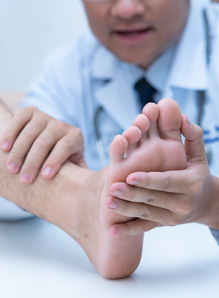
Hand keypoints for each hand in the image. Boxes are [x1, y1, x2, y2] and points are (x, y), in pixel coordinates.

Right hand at [1, 106, 86, 183]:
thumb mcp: (74, 165)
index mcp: (74, 136)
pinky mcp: (30, 112)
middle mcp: (60, 124)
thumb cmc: (63, 159)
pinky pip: (19, 119)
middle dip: (33, 162)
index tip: (45, 176)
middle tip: (24, 180)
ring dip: (19, 151)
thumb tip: (87, 189)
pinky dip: (10, 133)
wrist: (50, 141)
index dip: (55, 161)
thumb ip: (80, 174)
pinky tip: (4, 148)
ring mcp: (45, 117)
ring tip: (12, 169)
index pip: (65, 146)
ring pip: (30, 132)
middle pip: (45, 141)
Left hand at [106, 116, 218, 235]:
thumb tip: (183, 118)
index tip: (130, 176)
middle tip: (112, 188)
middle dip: (131, 194)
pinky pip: (145, 227)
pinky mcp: (164, 224)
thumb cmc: (197, 173)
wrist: (204, 202)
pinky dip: (129, 230)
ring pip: (146, 214)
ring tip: (108, 202)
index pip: (167, 182)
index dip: (148, 180)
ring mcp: (173, 217)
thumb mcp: (199, 155)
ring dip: (126, 209)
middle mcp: (182, 203)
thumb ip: (192, 136)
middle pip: (153, 199)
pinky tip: (113, 230)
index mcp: (190, 184)